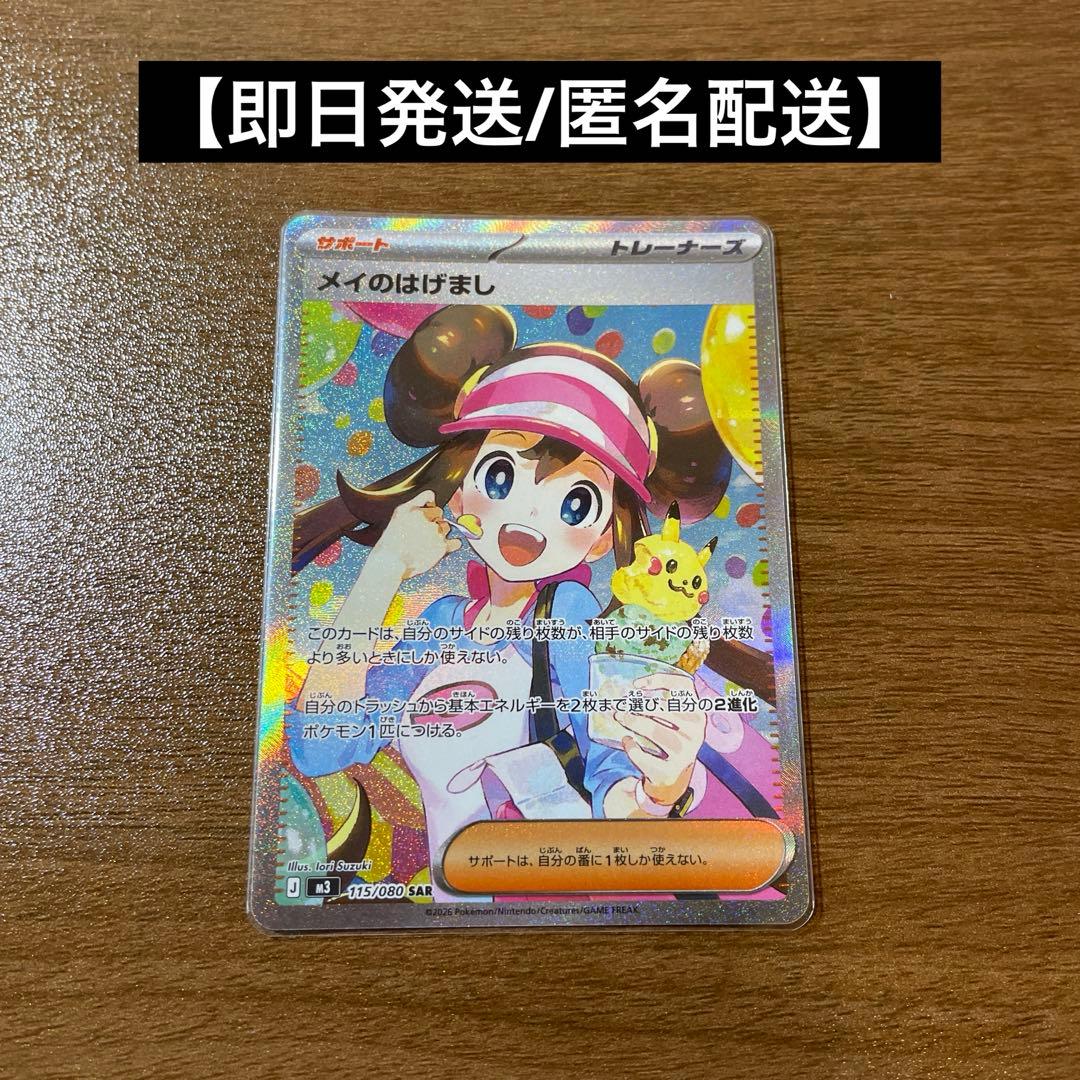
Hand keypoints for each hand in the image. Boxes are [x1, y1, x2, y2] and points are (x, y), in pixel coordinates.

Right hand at [374, 489, 460, 580]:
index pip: (430, 496)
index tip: (426, 513)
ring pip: (446, 527)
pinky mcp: (442, 547)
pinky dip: (452, 545)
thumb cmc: (391, 541)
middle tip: (421, 533)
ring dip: (439, 533)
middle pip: (439, 513)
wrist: (390, 563)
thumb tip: (432, 499)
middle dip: (433, 521)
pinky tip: (439, 548)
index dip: (429, 505)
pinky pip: (456, 542)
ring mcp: (435, 532)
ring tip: (425, 543)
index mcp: (413, 508)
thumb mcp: (398, 515)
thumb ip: (415, 504)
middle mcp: (425, 518)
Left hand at [613, 673, 706, 806]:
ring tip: (621, 717)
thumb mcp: (672, 720)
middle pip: (665, 709)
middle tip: (621, 706)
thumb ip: (659, 704)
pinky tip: (627, 741)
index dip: (660, 680)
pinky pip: (646, 756)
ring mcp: (686, 752)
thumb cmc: (669, 739)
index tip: (636, 685)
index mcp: (697, 713)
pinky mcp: (671, 770)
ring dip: (634, 722)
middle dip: (640, 706)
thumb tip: (628, 692)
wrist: (673, 777)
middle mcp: (696, 731)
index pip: (684, 686)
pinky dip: (632, 748)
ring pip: (656, 731)